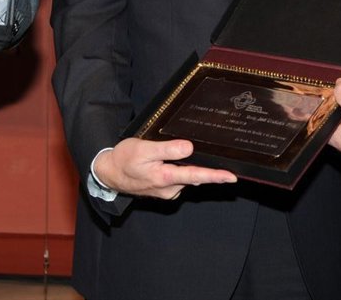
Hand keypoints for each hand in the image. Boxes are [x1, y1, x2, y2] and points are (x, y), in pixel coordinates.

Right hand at [94, 137, 236, 199]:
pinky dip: (183, 170)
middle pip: (195, 176)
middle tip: (221, 161)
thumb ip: (167, 149)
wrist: (109, 173)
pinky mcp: (165, 189)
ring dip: (192, 167)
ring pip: (187, 177)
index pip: (195, 176)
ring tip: (190, 154)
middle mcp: (169, 188)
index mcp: (165, 178)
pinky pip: (180, 178)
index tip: (231, 177)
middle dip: (208, 169)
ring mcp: (167, 190)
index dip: (215, 176)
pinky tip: (177, 161)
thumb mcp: (143, 149)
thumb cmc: (124, 159)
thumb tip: (189, 148)